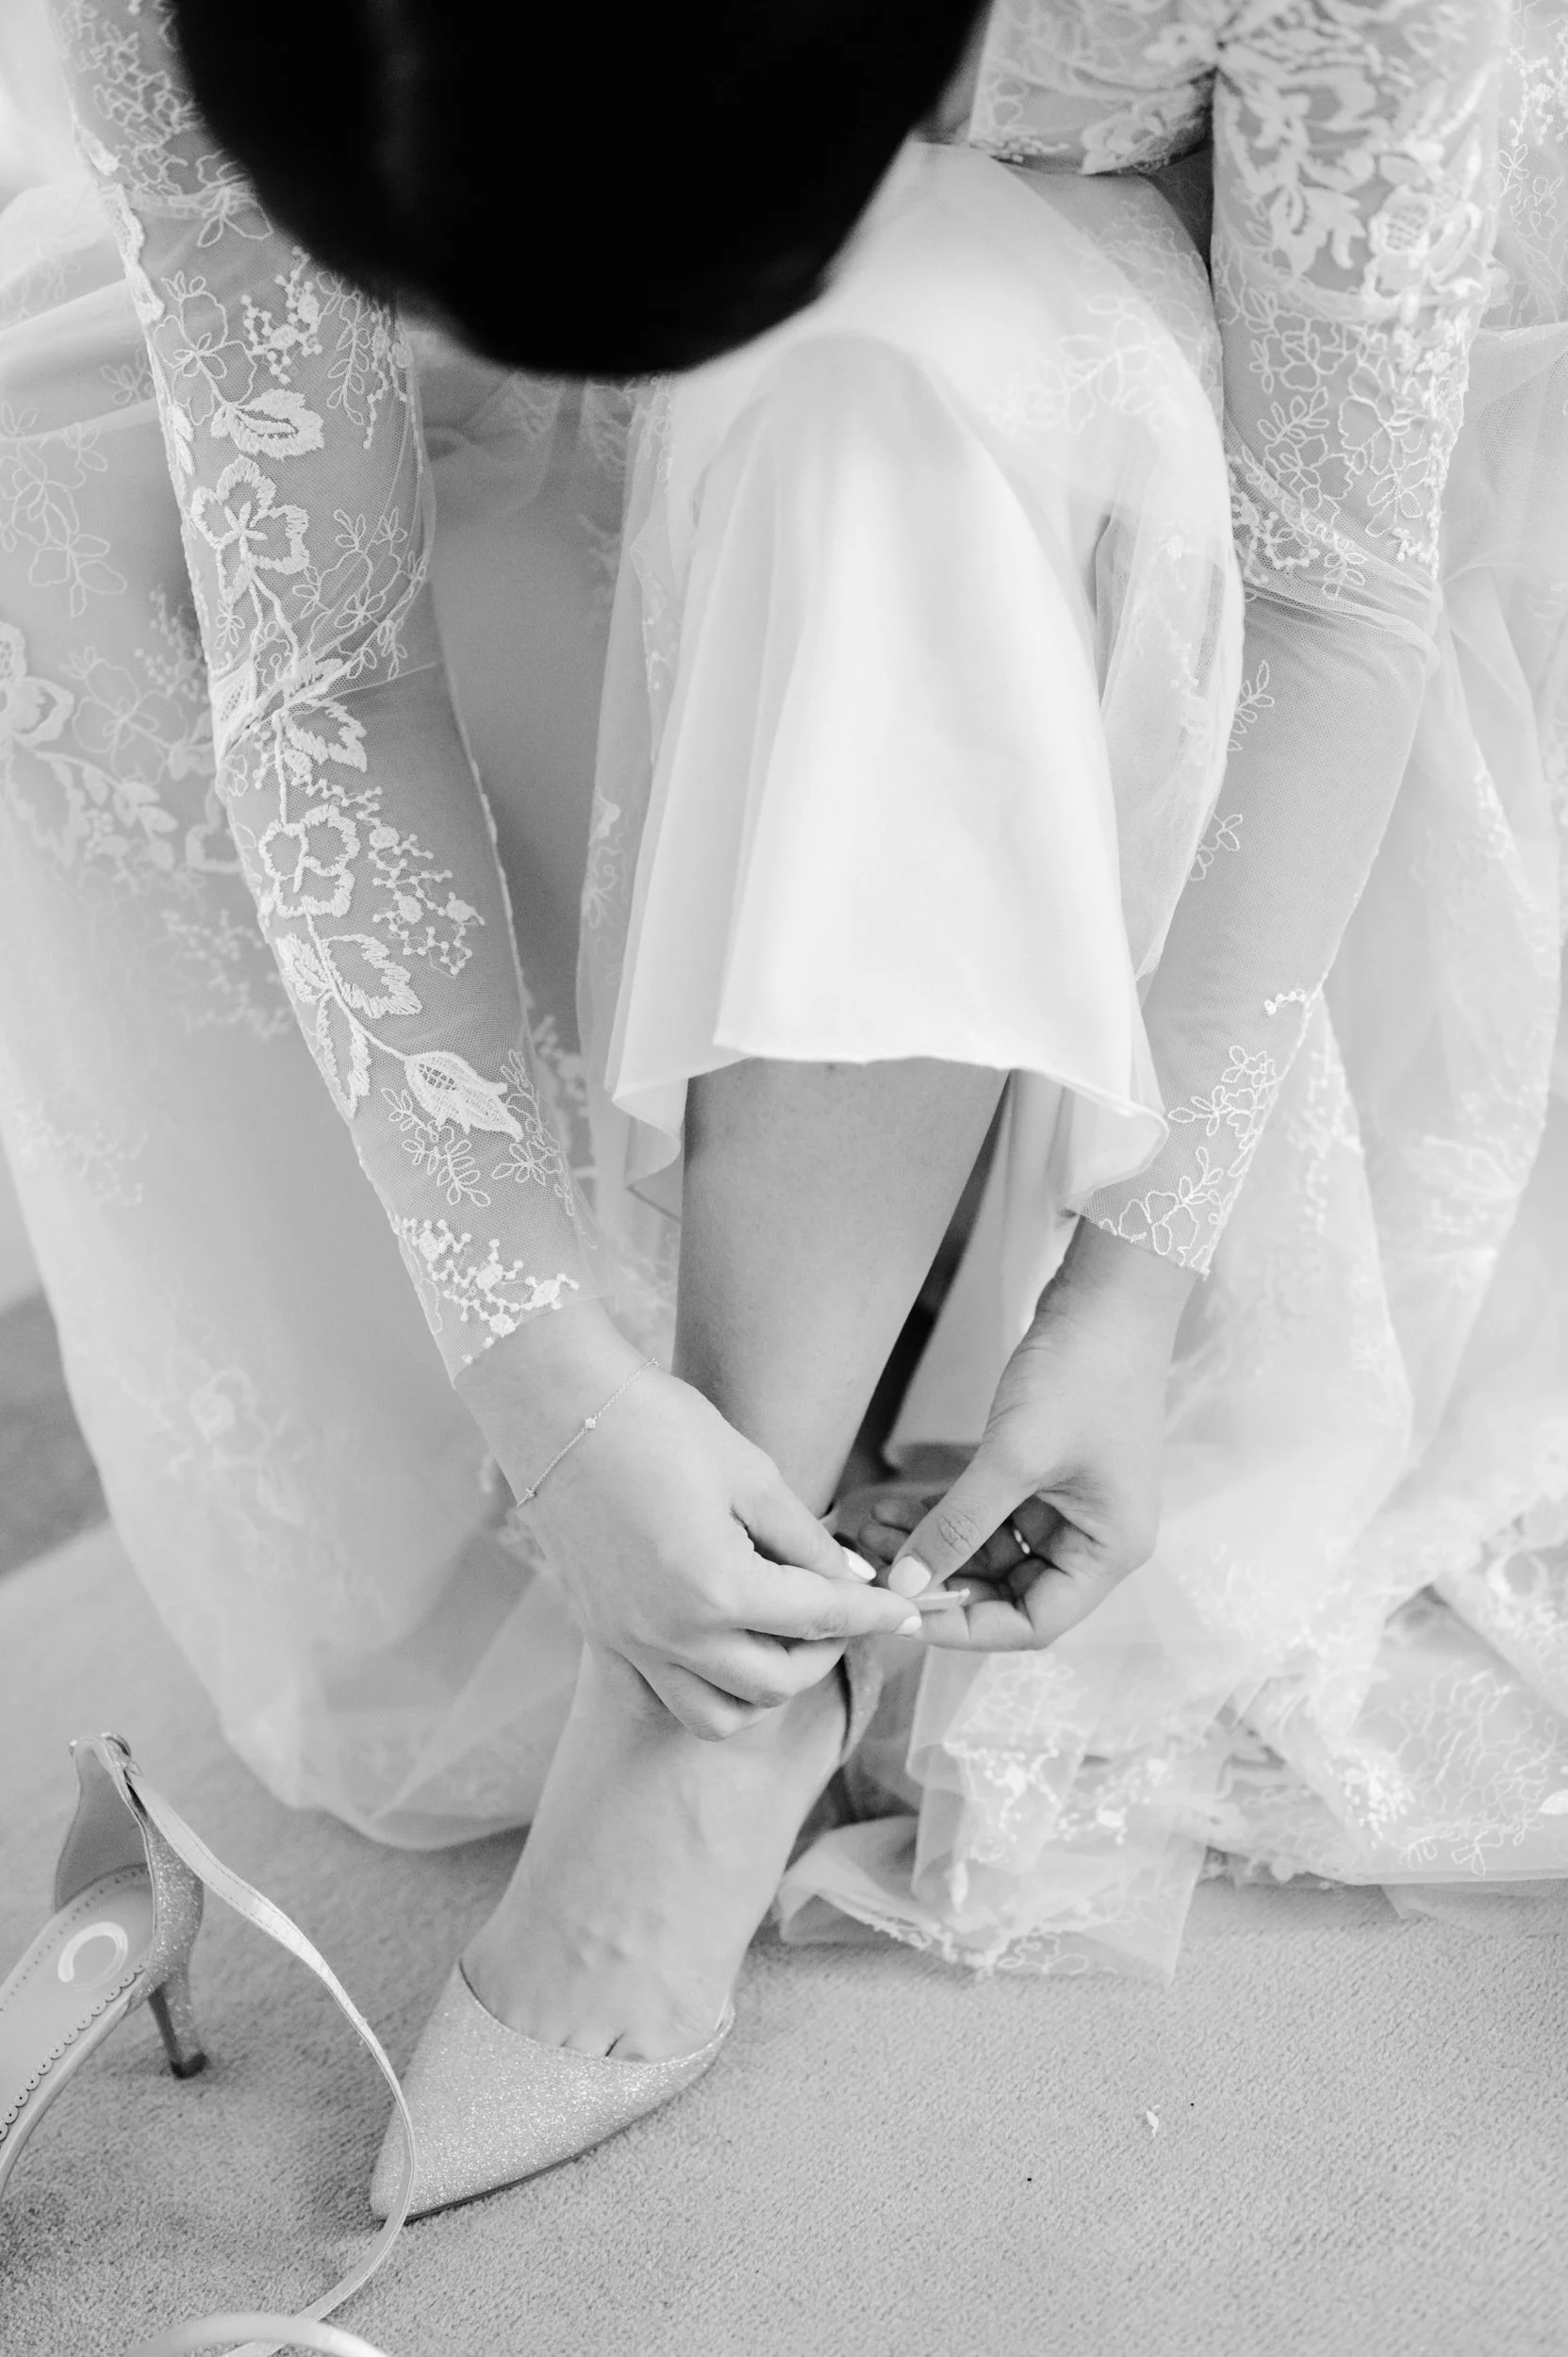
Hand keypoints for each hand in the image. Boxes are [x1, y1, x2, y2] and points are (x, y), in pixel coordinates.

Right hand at [458, 1301, 920, 1734]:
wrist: (557, 1406)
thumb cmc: (656, 1423)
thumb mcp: (750, 1472)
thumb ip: (805, 1538)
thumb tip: (849, 1577)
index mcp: (717, 1588)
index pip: (821, 1619)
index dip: (875, 1614)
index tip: (907, 1612)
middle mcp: (671, 1632)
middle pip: (774, 1685)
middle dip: (824, 1654)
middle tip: (840, 1613)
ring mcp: (629, 1641)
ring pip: (716, 1716)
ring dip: (762, 1691)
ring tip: (781, 1638)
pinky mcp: (600, 1634)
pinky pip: (658, 1698)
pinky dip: (700, 1690)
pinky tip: (719, 1646)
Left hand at [845, 1223, 1192, 1649]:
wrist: (1108, 1295)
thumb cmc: (1082, 1374)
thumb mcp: (1014, 1456)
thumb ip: (958, 1526)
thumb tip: (904, 1583)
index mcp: (1108, 1550)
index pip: (1033, 1623)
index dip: (966, 1626)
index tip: (904, 1613)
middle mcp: (1093, 1538)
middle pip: (1007, 1591)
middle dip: (938, 1582)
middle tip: (870, 1571)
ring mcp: (1068, 1506)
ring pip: (987, 1552)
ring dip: (930, 1547)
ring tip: (865, 1535)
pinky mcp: (1042, 1475)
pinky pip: (984, 1514)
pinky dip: (940, 1514)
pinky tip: (886, 1508)